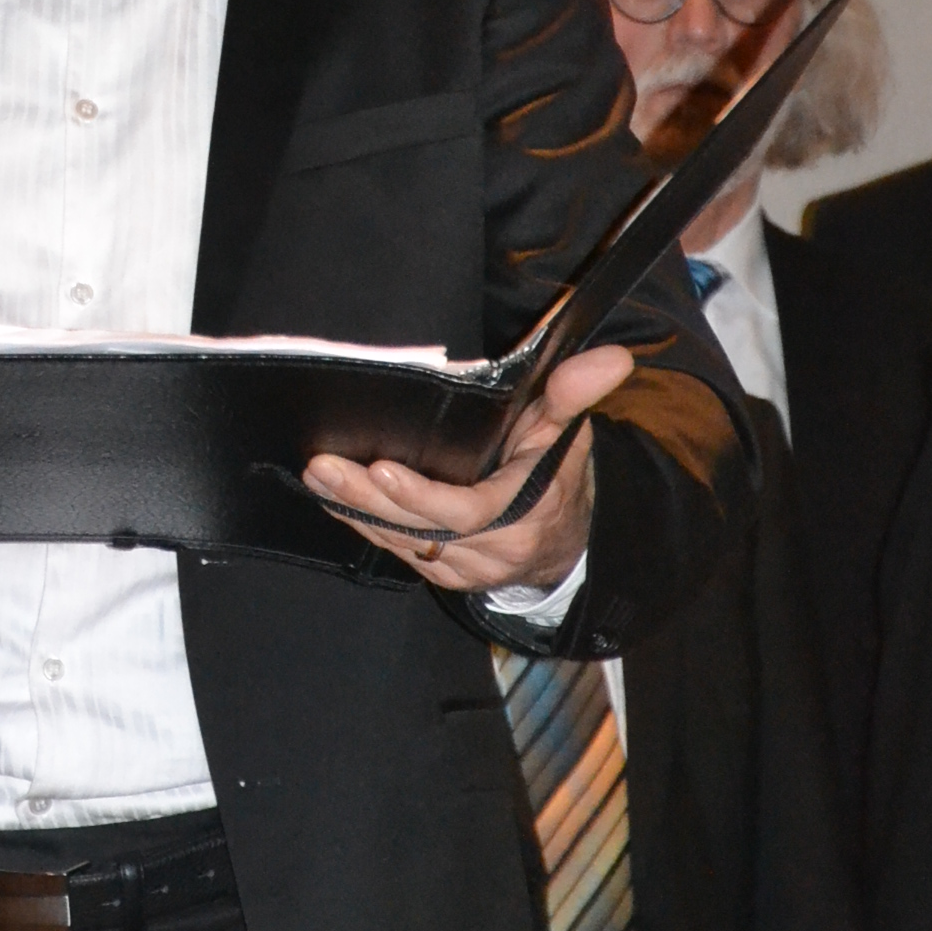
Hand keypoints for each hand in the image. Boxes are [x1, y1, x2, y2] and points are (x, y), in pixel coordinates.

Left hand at [302, 342, 635, 593]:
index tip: (382, 468)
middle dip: (367, 500)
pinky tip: (332, 498)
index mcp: (523, 511)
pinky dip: (363, 524)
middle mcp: (491, 548)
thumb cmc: (556, 472)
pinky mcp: (442, 572)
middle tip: (324, 466)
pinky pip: (398, 551)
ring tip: (318, 474)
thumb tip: (613, 358)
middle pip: (422, 530)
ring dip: (354, 511)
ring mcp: (463, 566)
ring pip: (402, 543)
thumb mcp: (568, 429)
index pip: (469, 512)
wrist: (566, 539)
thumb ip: (576, 393)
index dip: (423, 497)